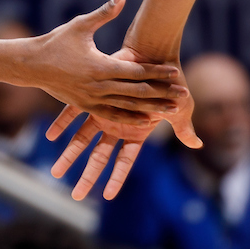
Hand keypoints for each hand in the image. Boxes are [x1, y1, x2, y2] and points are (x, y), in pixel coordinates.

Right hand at [27, 0, 186, 125]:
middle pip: (137, 92)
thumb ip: (104, 13)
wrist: (31, 65)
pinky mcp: (86, 107)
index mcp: (100, 65)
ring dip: (151, 109)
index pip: (136, 70)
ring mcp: (92, 99)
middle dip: (162, 94)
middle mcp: (99, 85)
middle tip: (183, 96)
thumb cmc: (56, 41)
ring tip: (172, 112)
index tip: (176, 73)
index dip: (157, 72)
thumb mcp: (80, 25)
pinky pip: (112, 115)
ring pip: (128, 107)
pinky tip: (146, 121)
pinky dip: (130, 118)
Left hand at [46, 47, 199, 200]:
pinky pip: (73, 111)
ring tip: (55, 172)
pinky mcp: (94, 95)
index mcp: (135, 130)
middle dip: (88, 175)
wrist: (154, 54)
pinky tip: (50, 136)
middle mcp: (116, 124)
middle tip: (76, 195)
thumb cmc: (168, 82)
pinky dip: (62, 122)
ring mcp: (103, 111)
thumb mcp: (180, 108)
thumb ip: (184, 128)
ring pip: (83, 138)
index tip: (107, 195)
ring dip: (69, 155)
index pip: (124, 160)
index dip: (117, 177)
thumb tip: (198, 144)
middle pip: (100, 155)